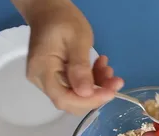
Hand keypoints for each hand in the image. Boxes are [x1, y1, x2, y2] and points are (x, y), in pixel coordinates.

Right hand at [25, 0, 122, 114]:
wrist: (50, 10)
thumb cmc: (62, 20)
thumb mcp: (77, 40)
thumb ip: (80, 67)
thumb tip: (86, 93)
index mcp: (43, 71)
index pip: (65, 99)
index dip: (89, 101)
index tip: (111, 92)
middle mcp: (42, 81)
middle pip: (71, 101)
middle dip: (97, 95)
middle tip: (115, 81)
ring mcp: (49, 81)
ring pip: (77, 95)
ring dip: (98, 87)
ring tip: (108, 69)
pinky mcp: (57, 78)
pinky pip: (77, 87)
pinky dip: (92, 81)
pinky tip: (101, 67)